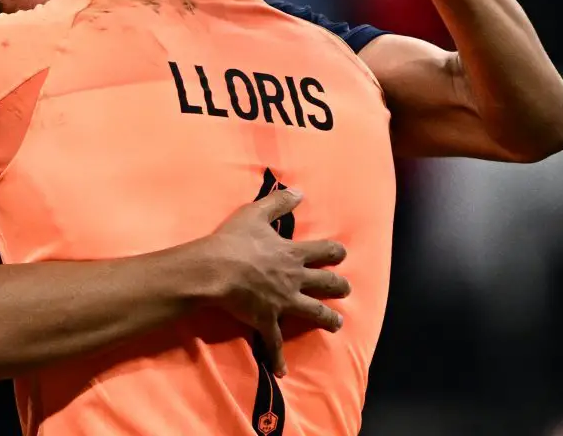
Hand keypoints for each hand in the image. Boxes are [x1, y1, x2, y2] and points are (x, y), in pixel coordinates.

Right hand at [201, 188, 349, 376]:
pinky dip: (278, 358)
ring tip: (337, 324)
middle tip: (346, 289)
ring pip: (312, 312)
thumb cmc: (234, 241)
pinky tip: (282, 371)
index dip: (335, 253)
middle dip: (338, 286)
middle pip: (325, 284)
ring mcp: (282, 302)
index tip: (342, 254)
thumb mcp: (256, 213)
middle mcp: (294, 279)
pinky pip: (274, 343)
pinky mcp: (266, 320)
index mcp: (292, 254)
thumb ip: (279, 202)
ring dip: (326, 319)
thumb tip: (299, 191)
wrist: (216, 271)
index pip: (323, 251)